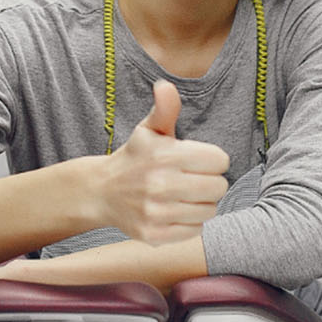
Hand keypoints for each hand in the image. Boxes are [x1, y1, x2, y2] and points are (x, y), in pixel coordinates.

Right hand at [99, 80, 228, 242]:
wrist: (102, 192)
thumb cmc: (135, 157)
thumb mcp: (149, 129)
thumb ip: (165, 108)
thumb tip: (165, 86)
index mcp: (164, 154)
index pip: (219, 161)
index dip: (212, 159)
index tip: (198, 161)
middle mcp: (159, 184)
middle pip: (218, 187)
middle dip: (210, 182)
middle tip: (193, 179)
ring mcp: (156, 212)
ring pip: (209, 211)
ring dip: (201, 204)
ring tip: (184, 196)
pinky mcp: (154, 235)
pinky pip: (194, 231)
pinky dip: (189, 223)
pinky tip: (174, 211)